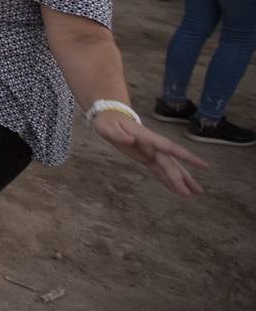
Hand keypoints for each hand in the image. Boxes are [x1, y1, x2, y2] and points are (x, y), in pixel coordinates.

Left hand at [92, 112, 207, 196]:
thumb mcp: (108, 127)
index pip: (169, 148)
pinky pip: (159, 171)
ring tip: (196, 193)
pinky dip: (167, 181)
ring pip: (170, 168)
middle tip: (196, 192)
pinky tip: (176, 190)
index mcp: (147, 138)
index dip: (185, 156)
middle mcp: (153, 146)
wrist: (109, 117)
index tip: (202, 165)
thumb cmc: (109, 122)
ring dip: (181, 180)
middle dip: (182, 178)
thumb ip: (119, 134)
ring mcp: (151, 152)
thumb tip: (130, 140)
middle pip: (171, 163)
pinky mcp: (146, 158)